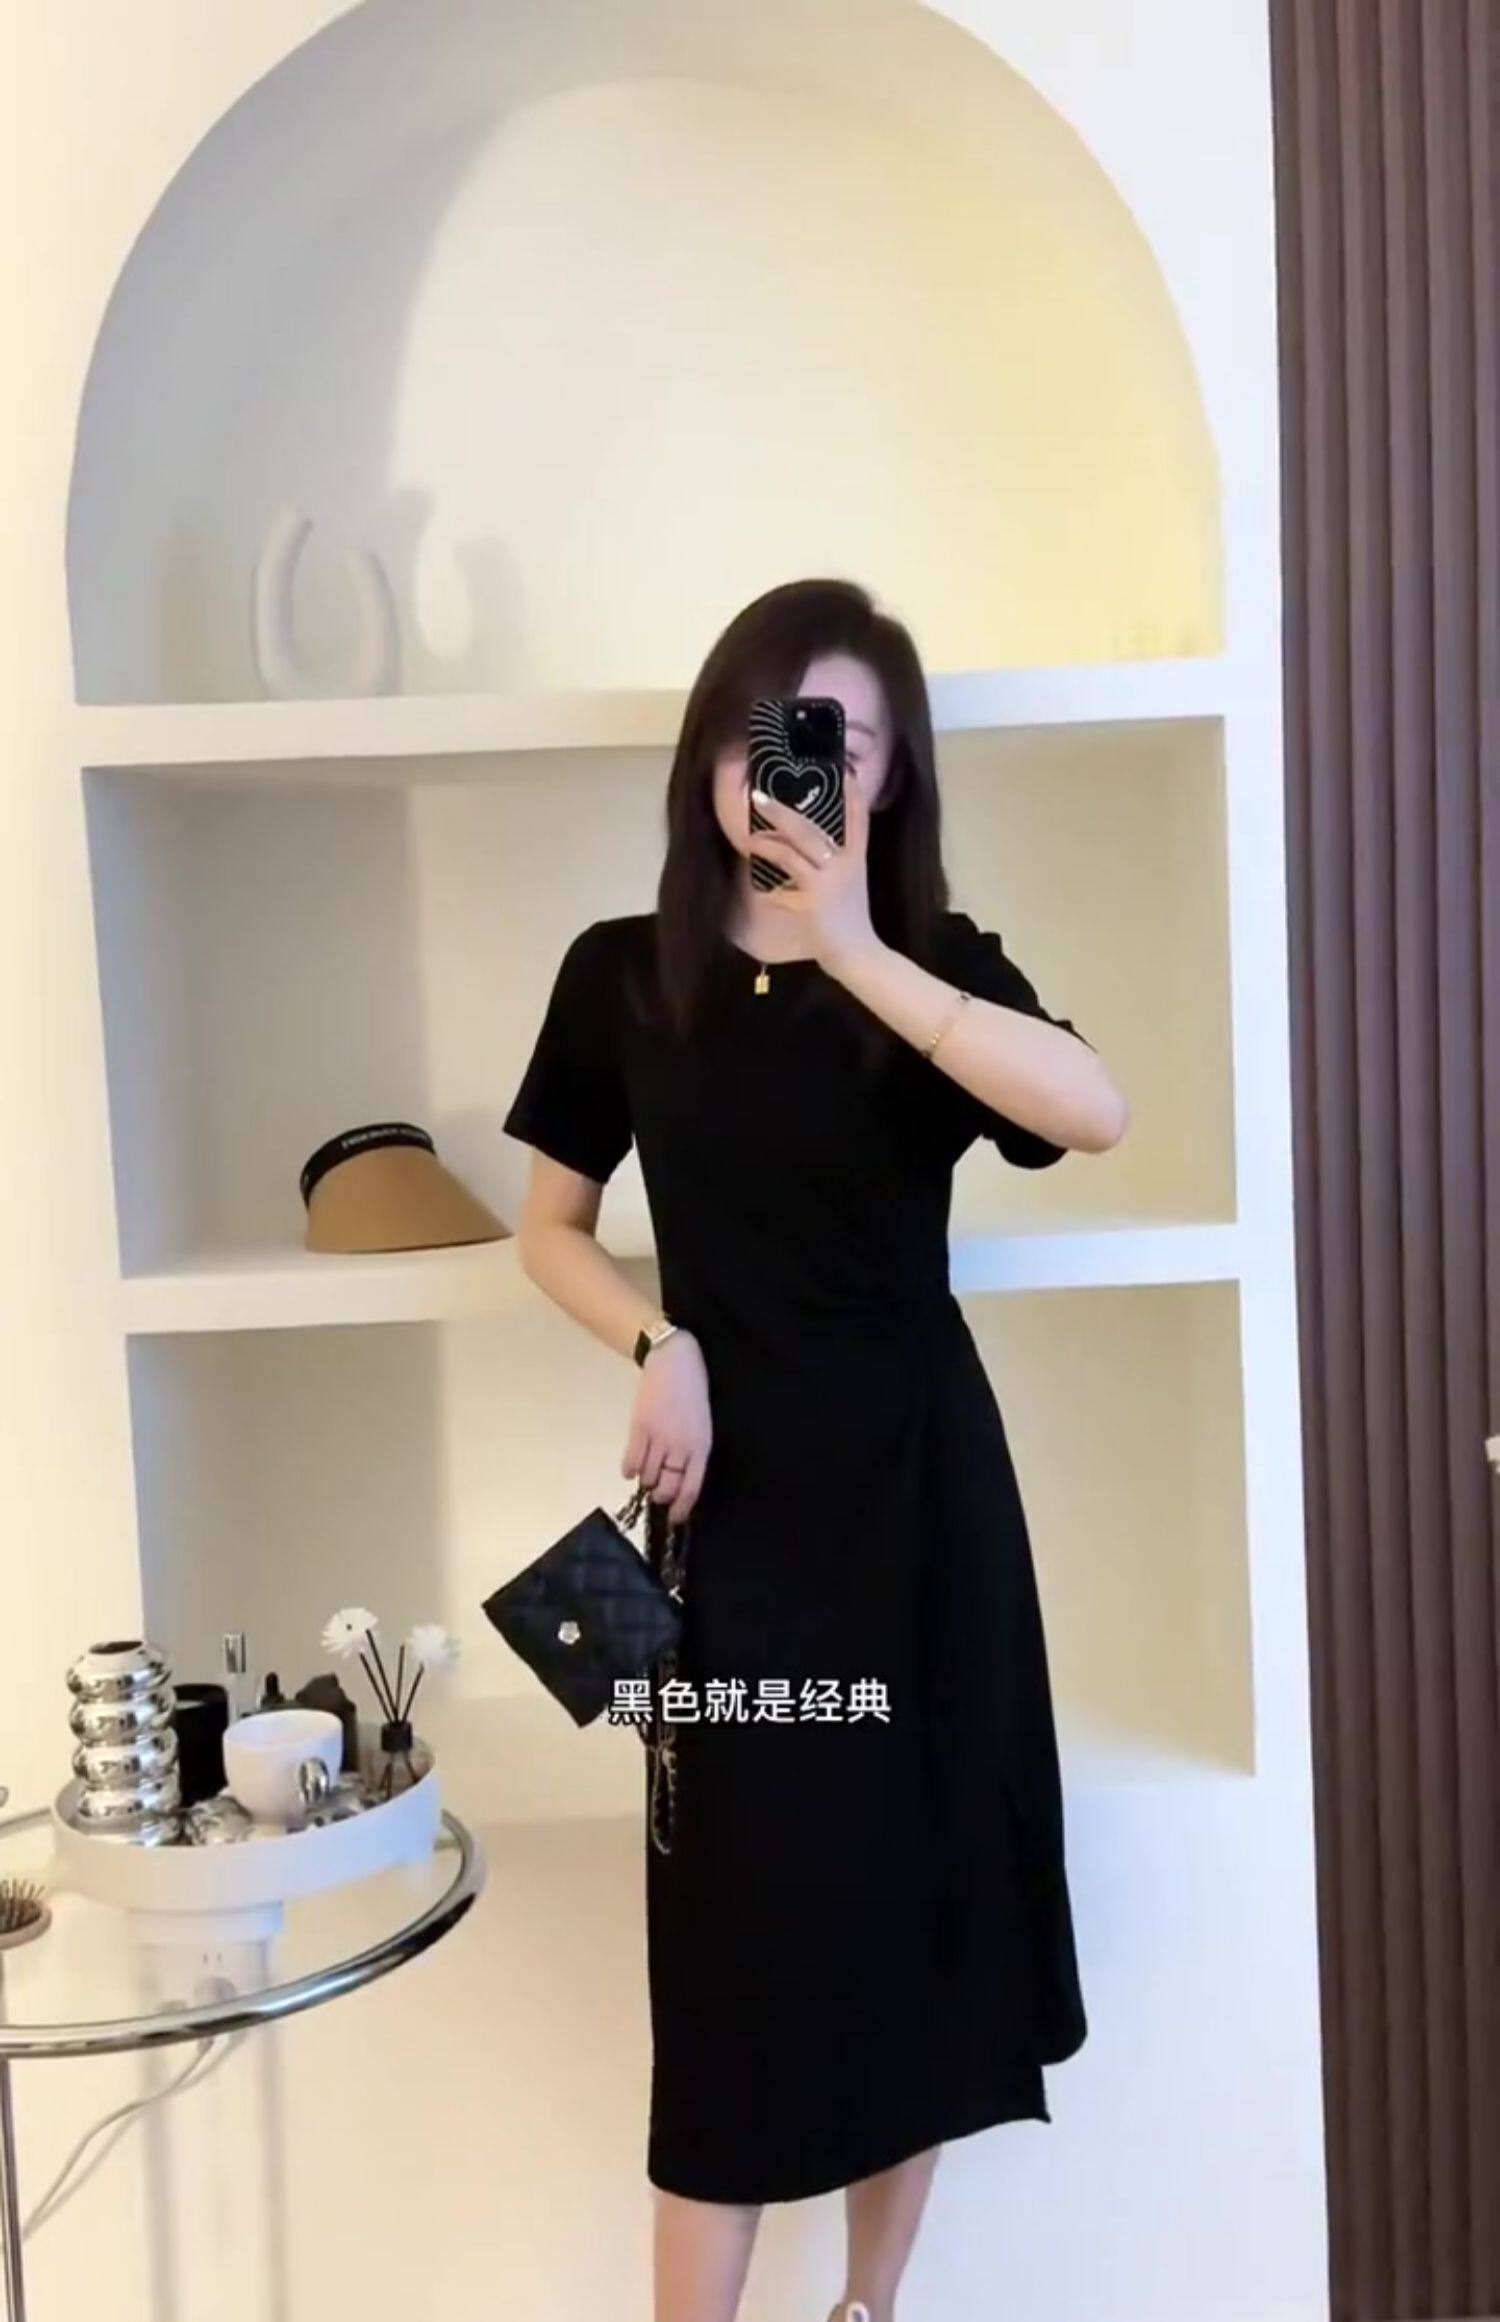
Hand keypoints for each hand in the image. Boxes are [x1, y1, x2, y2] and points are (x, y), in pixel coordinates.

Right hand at [622, 1330, 712, 1526]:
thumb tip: (680, 1477)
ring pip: (647, 1476)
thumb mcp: (702, 1424)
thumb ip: (693, 1451)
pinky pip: (631, 1460)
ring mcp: (658, 1438)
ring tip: (646, 1477)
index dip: (682, 1508)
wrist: (674, 1361)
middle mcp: (680, 1447)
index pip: (691, 1487)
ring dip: (646, 1482)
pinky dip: (629, 1470)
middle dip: (661, 1497)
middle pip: (667, 1487)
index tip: (675, 1518)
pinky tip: (631, 1470)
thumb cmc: (693, 1392)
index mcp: (701, 1446)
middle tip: (658, 1496)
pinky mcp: (639, 1428)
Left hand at [745, 770, 880, 967]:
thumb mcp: (846, 884)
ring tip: (750, 837)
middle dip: (782, 811)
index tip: (843, 771)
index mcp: (855, 857)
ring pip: (793, 848)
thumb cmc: (848, 919)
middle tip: (759, 796)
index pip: (858, 819)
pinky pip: (785, 881)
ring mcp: (829, 880)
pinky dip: (770, 882)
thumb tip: (795, 847)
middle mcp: (845, 863)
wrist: (857, 953)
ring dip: (767, 841)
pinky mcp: (814, 899)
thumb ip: (829, 864)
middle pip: (811, 828)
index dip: (852, 795)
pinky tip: (761, 882)